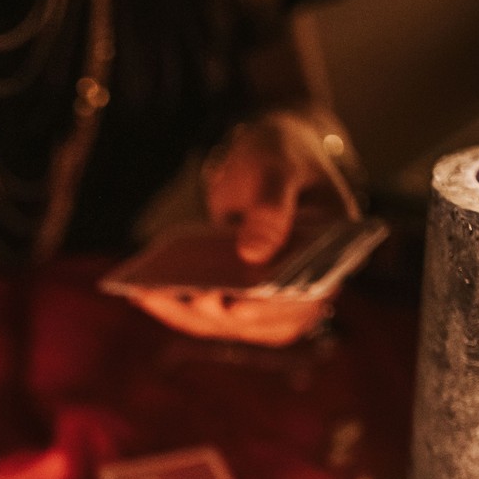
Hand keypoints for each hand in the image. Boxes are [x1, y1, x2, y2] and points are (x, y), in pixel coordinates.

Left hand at [128, 107, 358, 346]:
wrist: (267, 156)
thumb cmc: (279, 154)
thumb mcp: (275, 167)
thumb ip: (271, 207)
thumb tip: (254, 253)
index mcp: (334, 250)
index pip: (312, 292)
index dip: (277, 306)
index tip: (240, 305)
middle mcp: (310, 281)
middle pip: (272, 321)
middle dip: (229, 315)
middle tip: (195, 299)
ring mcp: (276, 294)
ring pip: (238, 324)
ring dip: (195, 317)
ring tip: (153, 296)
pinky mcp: (244, 294)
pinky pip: (214, 312)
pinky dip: (179, 308)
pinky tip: (144, 294)